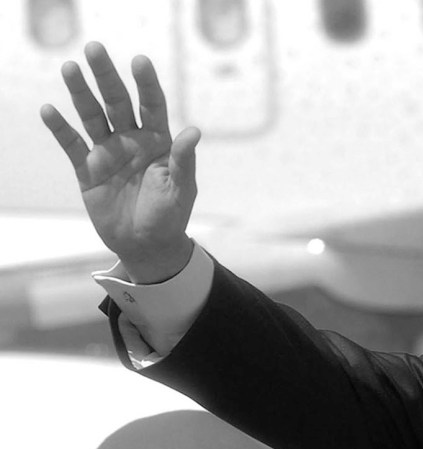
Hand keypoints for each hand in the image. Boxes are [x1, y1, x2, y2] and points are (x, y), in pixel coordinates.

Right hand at [40, 41, 199, 283]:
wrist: (148, 245)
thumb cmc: (171, 215)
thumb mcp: (181, 188)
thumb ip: (184, 160)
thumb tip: (193, 131)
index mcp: (158, 141)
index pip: (152, 105)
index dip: (146, 83)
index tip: (140, 61)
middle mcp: (132, 140)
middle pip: (118, 101)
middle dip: (107, 76)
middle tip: (95, 49)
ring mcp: (108, 152)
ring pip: (92, 115)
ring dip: (81, 93)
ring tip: (71, 68)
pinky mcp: (88, 169)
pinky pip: (72, 145)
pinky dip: (61, 128)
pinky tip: (50, 110)